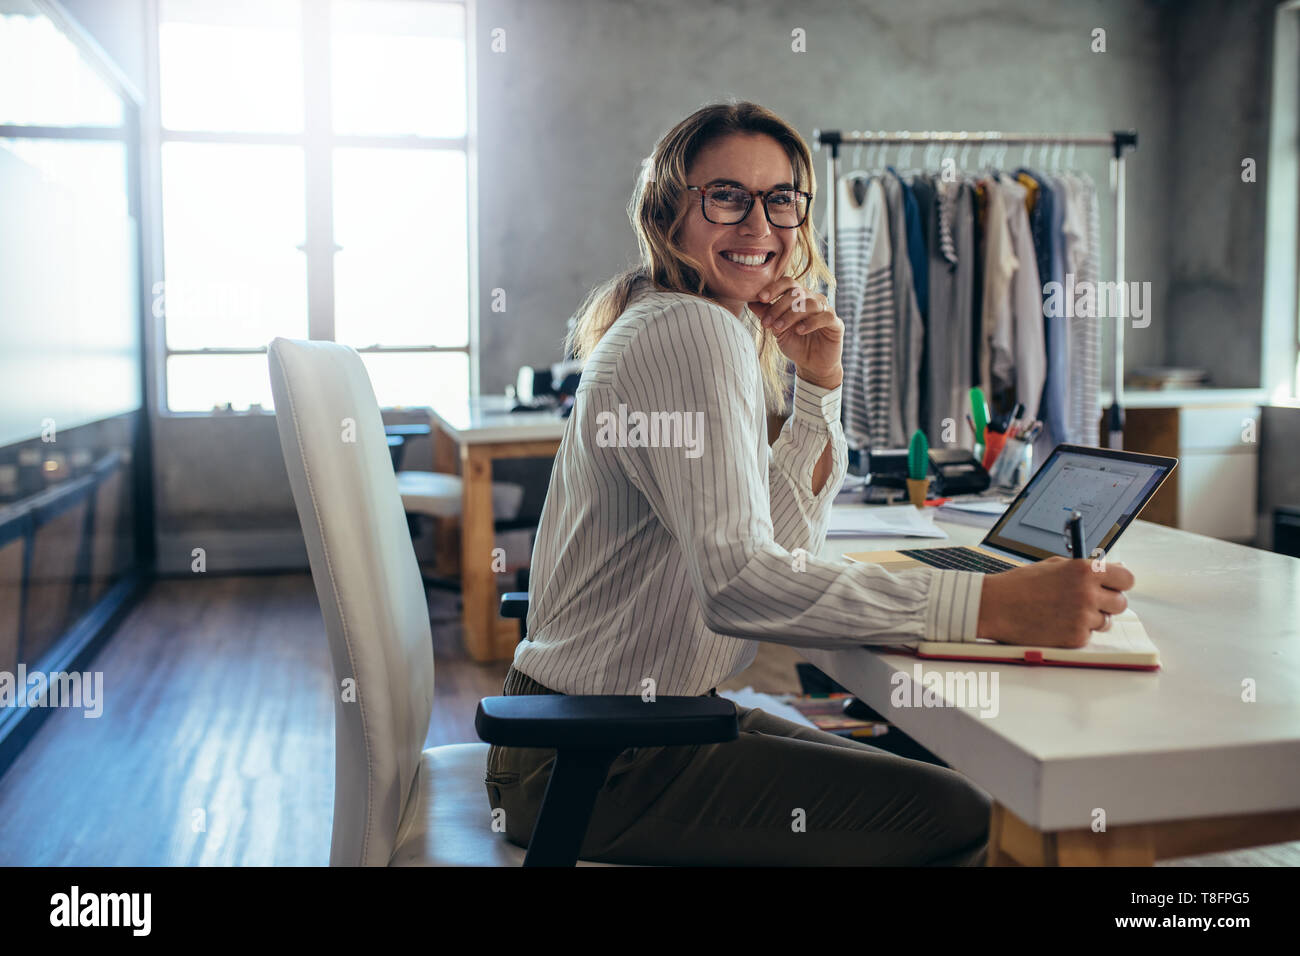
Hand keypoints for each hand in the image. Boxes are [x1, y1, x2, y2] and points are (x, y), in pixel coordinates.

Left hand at [750, 279, 843, 386]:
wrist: (812, 365)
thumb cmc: (795, 344)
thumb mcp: (777, 329)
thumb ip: (766, 314)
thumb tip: (750, 301)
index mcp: (799, 297)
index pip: (788, 283)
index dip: (774, 288)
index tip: (761, 298)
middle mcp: (813, 300)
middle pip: (797, 292)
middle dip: (778, 307)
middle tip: (767, 323)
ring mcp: (826, 310)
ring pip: (810, 304)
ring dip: (791, 316)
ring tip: (778, 329)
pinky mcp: (836, 324)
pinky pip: (825, 316)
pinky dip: (811, 322)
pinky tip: (799, 331)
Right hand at [975, 557, 1134, 647]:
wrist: (996, 606)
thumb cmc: (1022, 584)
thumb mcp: (1055, 566)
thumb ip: (1085, 569)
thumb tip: (1111, 572)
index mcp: (1085, 570)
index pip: (1127, 578)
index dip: (1119, 583)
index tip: (1111, 587)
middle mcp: (1088, 593)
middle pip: (1121, 603)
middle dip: (1107, 603)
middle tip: (1087, 603)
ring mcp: (1083, 617)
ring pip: (1105, 622)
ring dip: (1091, 619)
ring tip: (1064, 613)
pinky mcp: (1075, 638)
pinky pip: (1088, 636)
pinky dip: (1075, 632)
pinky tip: (1056, 624)